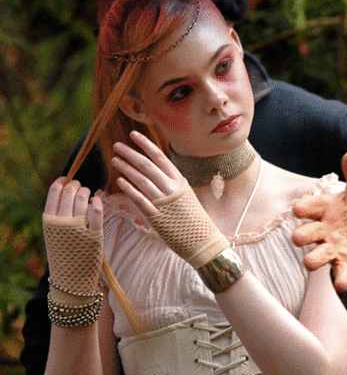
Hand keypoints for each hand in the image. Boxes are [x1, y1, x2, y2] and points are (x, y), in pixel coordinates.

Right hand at [43, 177, 102, 301]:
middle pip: (70, 193)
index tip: (67, 180)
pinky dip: (97, 203)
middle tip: (80, 186)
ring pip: (83, 199)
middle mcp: (62, 223)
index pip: (54, 193)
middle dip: (76, 185)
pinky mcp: (95, 235)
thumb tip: (66, 190)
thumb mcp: (53, 234)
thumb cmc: (63, 254)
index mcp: (49, 222)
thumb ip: (57, 214)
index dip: (62, 182)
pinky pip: (97, 212)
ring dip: (87, 192)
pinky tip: (97, 201)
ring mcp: (78, 229)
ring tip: (88, 194)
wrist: (71, 281)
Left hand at [112, 131, 227, 267]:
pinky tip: (119, 180)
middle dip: (130, 153)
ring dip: (126, 168)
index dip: (145, 144)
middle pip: (147, 165)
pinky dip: (129, 188)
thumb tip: (158, 172)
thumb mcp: (186, 195)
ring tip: (115, 159)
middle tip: (117, 145)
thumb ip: (171, 184)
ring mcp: (163, 202)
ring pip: (141, 179)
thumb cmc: (194, 218)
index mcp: (180, 181)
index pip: (160, 157)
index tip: (133, 135)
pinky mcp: (156, 215)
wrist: (202, 239)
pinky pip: (139, 198)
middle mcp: (171, 188)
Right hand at [292, 152, 346, 291]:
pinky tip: (341, 285)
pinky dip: (341, 280)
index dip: (302, 208)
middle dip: (301, 236)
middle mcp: (323, 231)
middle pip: (305, 235)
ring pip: (316, 257)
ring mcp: (333, 250)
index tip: (298, 209)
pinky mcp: (346, 265)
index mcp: (324, 210)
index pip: (308, 207)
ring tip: (310, 263)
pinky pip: (341, 274)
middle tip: (299, 237)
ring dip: (313, 260)